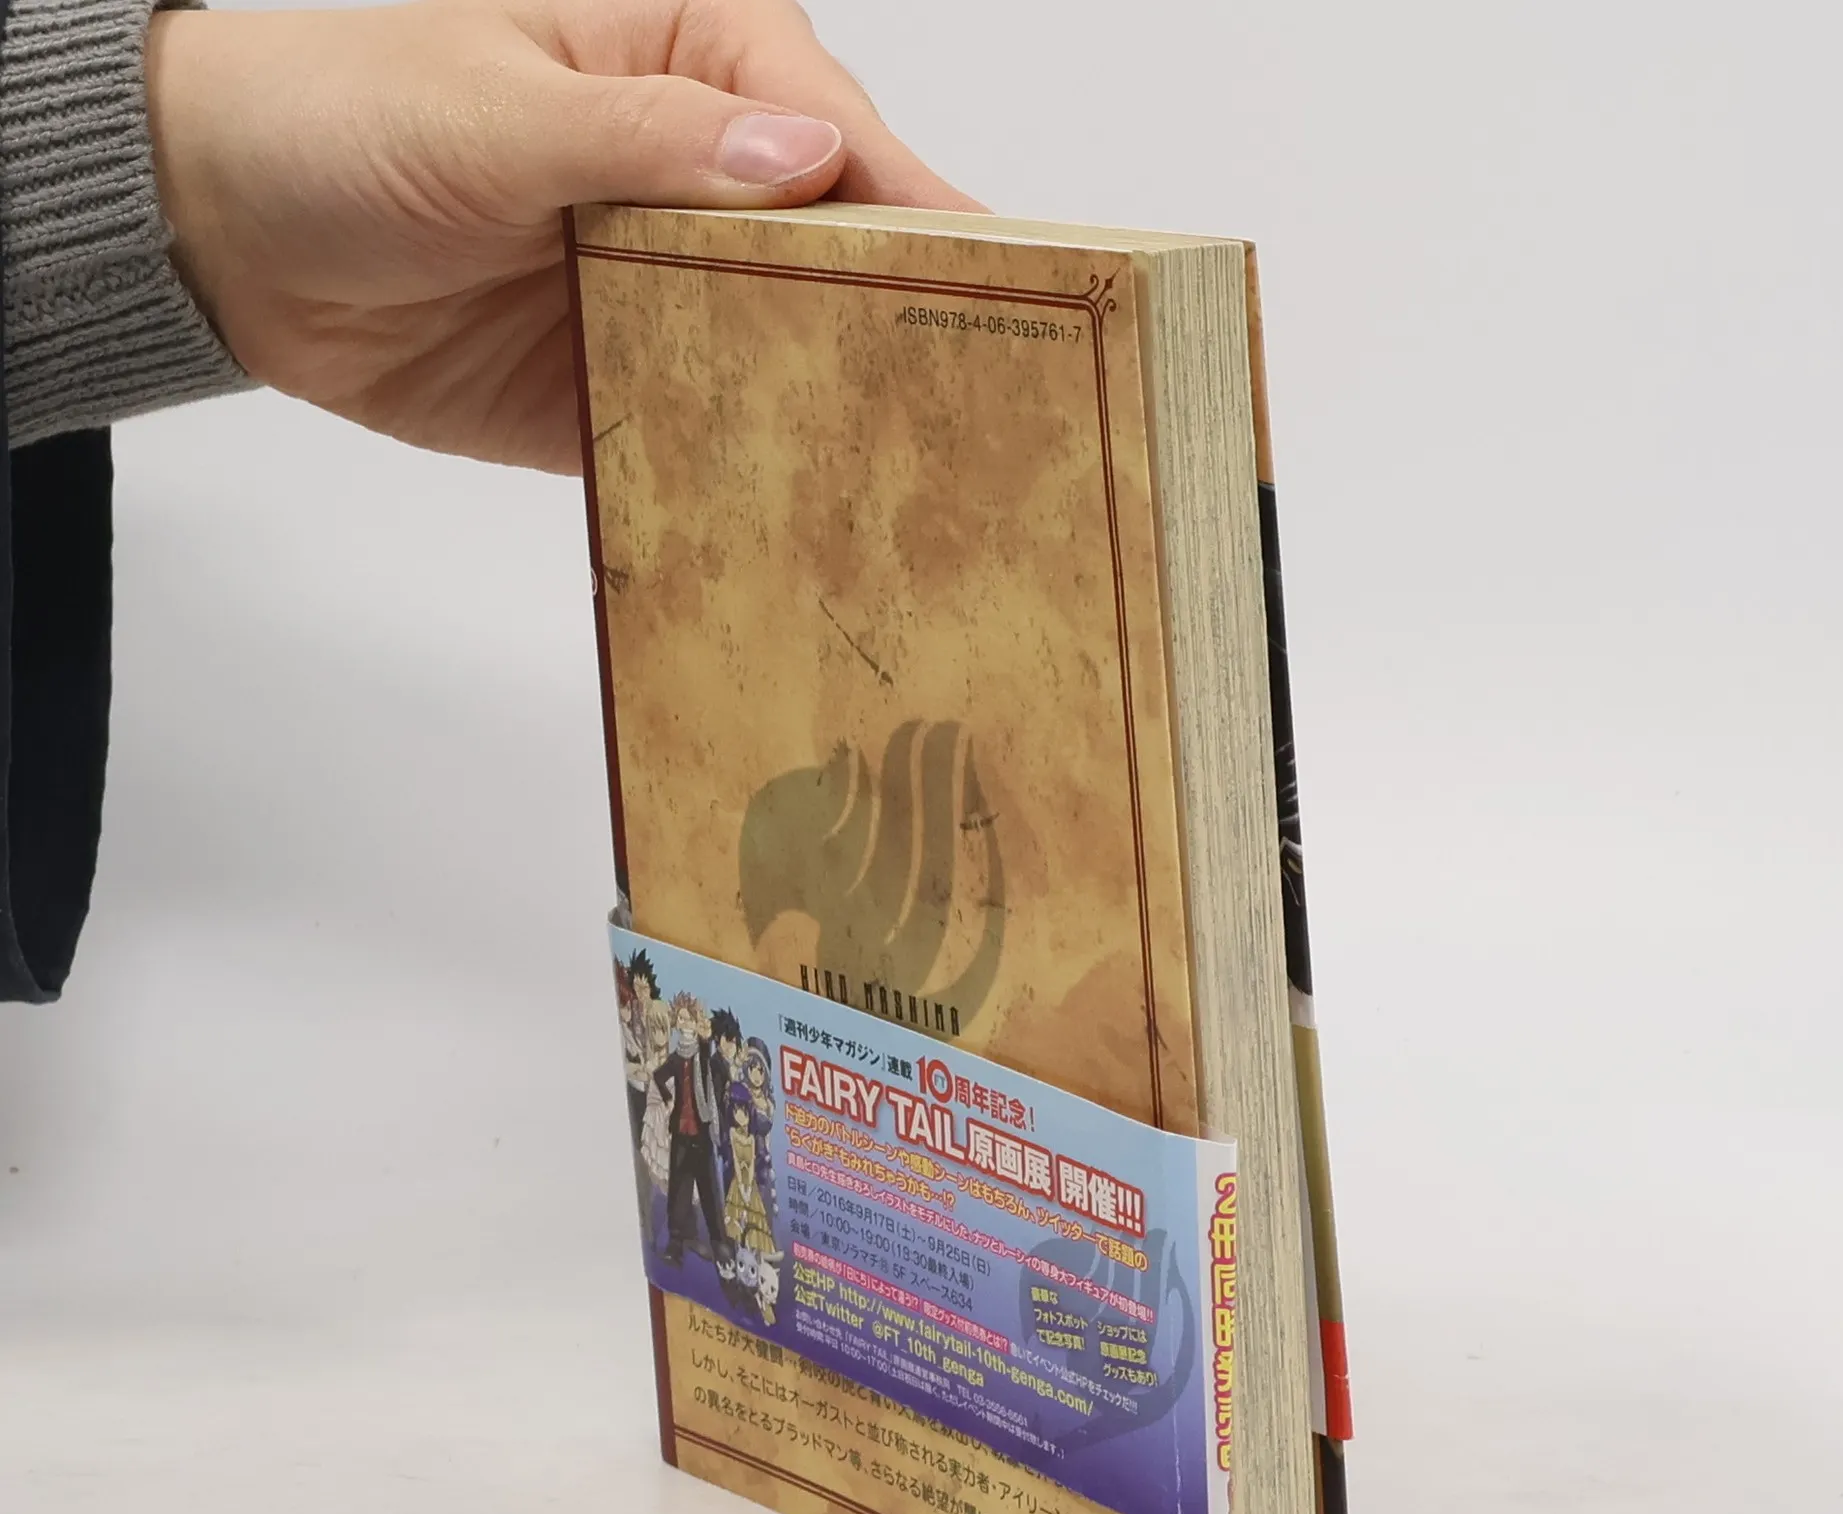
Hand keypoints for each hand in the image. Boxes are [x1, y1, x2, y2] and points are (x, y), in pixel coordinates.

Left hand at [146, 0, 980, 472]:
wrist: (230, 237)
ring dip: (847, 414)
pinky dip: (758, 476)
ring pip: (793, 355)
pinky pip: (717, 438)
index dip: (924, 208)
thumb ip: (644, 144)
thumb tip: (799, 162)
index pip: (840, 137)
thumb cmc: (348, 121)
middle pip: (842, 256)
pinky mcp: (635, 390)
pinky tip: (815, 520)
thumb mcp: (492, 113)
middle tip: (1003, 404)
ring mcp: (676, 295)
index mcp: (698, 64)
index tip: (1013, 280)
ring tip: (937, 487)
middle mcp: (707, 182)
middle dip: (912, 323)